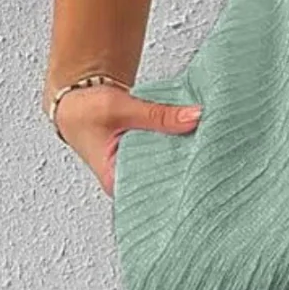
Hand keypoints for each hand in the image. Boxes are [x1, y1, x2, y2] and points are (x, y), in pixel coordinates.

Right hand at [54, 84, 202, 197]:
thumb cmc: (85, 109)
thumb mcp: (122, 108)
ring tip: (209, 143)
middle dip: (189, 165)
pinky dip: (180, 144)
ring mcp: (137, 169)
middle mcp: (126, 180)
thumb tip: (195, 116)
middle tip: (213, 151)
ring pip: (169, 165)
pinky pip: (168, 153)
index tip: (205, 166)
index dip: (181, 179)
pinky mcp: (146, 156)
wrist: (75, 99)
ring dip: (186, 152)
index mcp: (114, 180)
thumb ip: (158, 115)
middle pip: (166, 178)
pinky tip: (197, 137)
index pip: (155, 189)